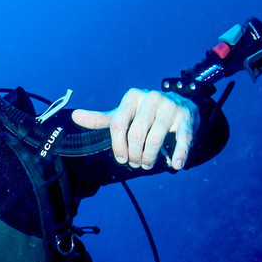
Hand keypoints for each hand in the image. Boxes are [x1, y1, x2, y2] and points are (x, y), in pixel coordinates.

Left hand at [72, 89, 199, 169]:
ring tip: (148, 164)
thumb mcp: (124, 114)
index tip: (121, 159)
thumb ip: (102, 119)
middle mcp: (151, 97)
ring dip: (150, 158)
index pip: (118, 125)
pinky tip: (175, 165)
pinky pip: (182, 139)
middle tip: (136, 164)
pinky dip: (178, 154)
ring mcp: (170, 106)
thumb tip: (75, 116)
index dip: (118, 146)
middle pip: (136, 135)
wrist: (181, 104)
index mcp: (132, 97)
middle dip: (134, 155)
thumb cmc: (146, 113)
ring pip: (155, 139)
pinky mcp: (186, 116)